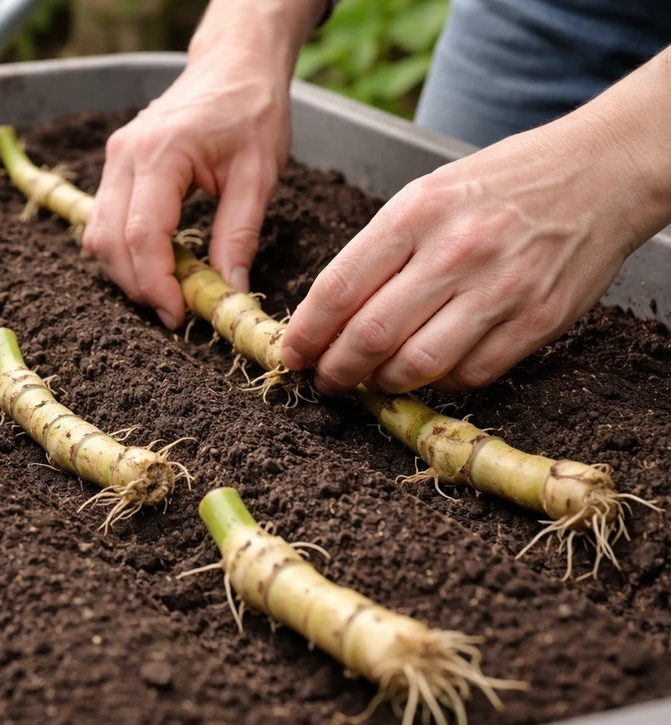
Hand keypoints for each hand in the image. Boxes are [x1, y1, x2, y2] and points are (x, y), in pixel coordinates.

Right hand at [82, 45, 290, 329]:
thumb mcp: (258, 176)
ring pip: (98, 234)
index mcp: (162, 153)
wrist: (234, 64)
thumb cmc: (251, 111)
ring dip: (126, 272)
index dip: (156, 283)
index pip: (144, 235)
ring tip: (167, 292)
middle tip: (175, 312)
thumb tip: (229, 294)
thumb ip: (239, 235)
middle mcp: (125, 155)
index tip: (179, 314)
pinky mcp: (115, 166)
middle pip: (110, 241)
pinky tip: (155, 264)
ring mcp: (114, 159)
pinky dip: (122, 251)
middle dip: (138, 286)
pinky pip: (102, 220)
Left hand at [280, 104, 670, 395]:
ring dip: (382, 384)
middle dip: (336, 370)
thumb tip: (330, 314)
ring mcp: (499, 290)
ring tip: (371, 380)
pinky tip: (427, 371)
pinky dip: (438, 383)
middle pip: (371, 336)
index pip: (339, 288)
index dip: (307, 333)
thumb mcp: (427, 194)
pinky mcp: (536, 322)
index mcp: (416, 213)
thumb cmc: (501, 183)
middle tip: (325, 380)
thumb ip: (379, 251)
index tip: (293, 354)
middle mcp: (455, 252)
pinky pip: (470, 375)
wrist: (600, 172)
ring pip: (417, 365)